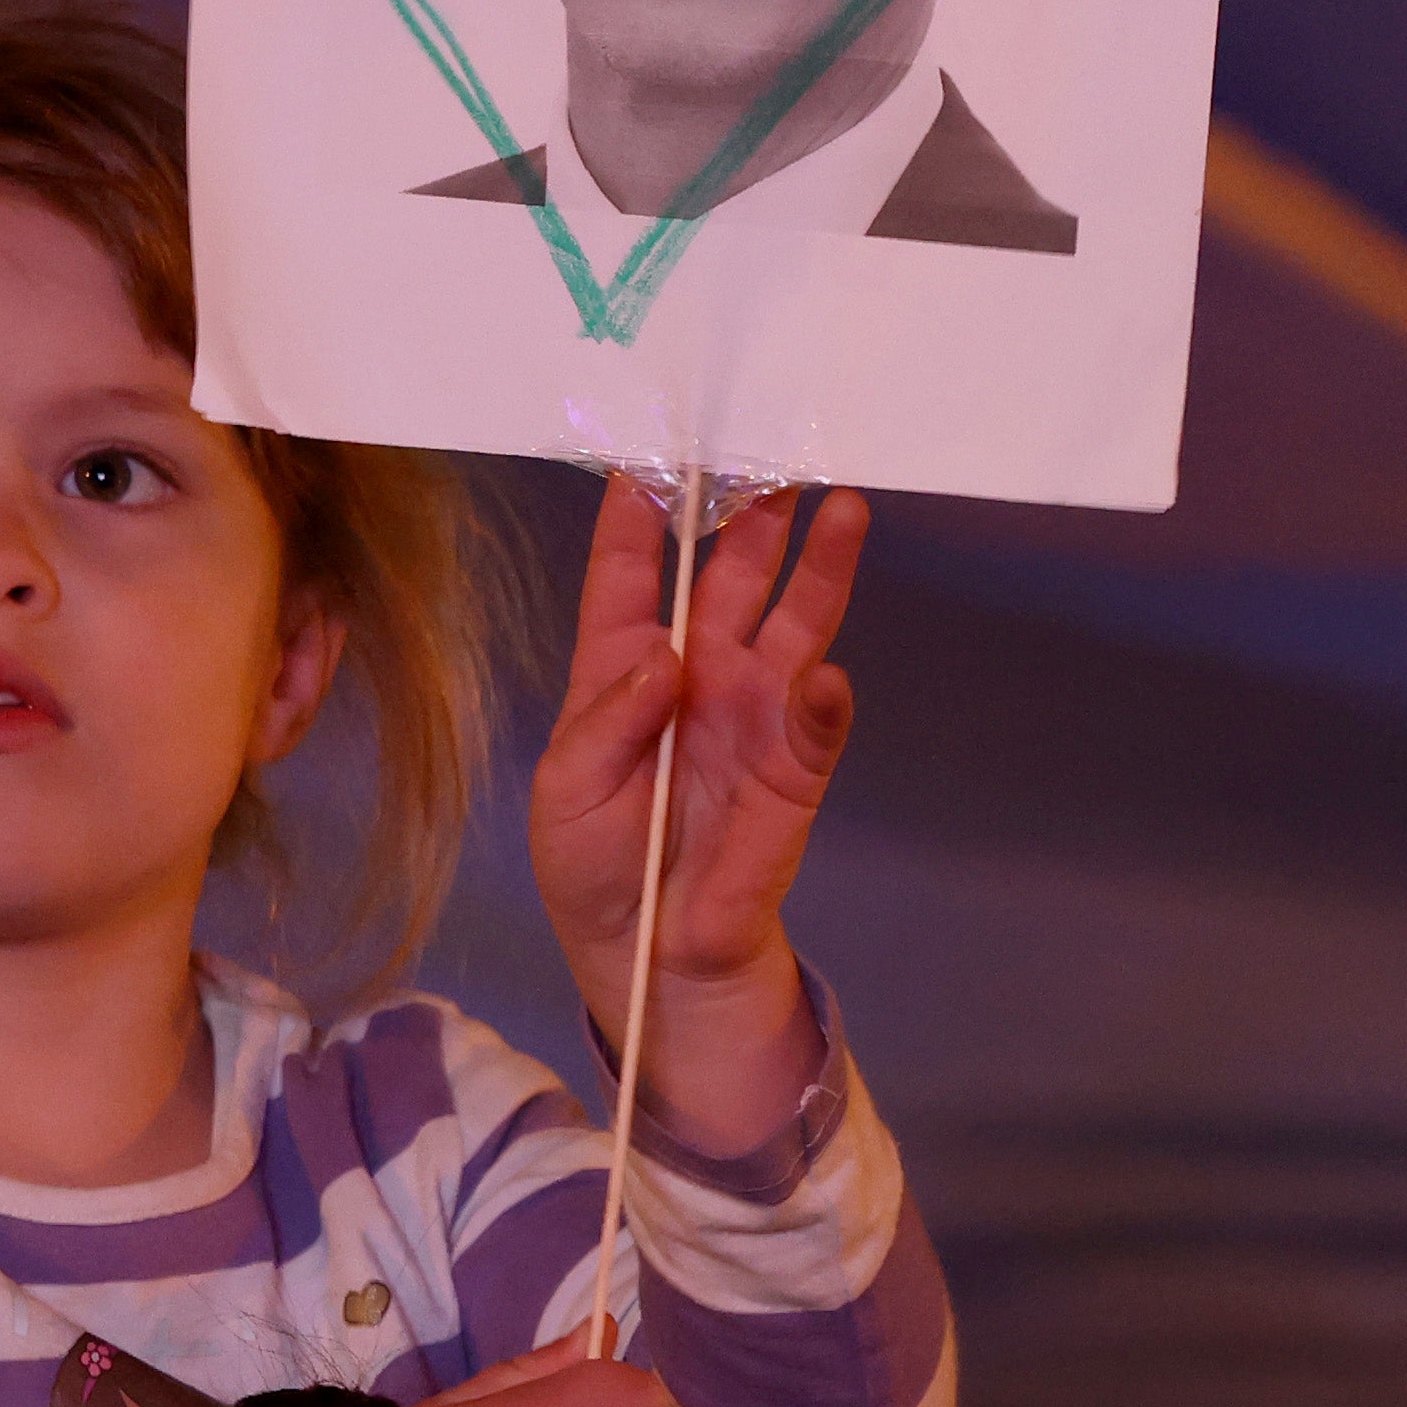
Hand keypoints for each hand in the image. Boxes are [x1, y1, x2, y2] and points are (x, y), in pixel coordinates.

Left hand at [526, 479, 866, 1169]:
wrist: (650, 959)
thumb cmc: (593, 868)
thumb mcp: (566, 793)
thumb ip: (608, 721)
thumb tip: (668, 661)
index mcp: (622, 667)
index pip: (631, 574)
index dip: (639, 515)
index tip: (649, 456)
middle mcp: (696, 672)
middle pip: (728, 573)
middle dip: (750, 511)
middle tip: (771, 447)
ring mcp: (753, 711)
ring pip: (793, 619)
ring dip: (819, 565)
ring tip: (841, 504)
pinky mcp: (795, 764)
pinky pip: (818, 717)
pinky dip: (824, 696)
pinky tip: (824, 668)